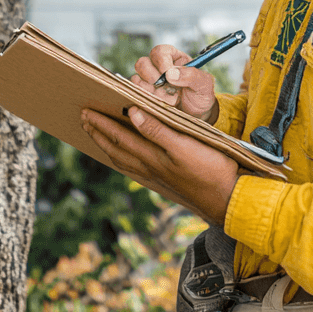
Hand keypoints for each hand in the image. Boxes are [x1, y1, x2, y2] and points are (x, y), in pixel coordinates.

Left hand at [81, 107, 238, 227]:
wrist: (228, 200)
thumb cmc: (211, 169)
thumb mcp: (184, 144)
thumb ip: (157, 129)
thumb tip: (131, 113)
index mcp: (152, 157)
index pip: (119, 137)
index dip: (102, 124)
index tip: (86, 111)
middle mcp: (149, 169)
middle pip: (116, 149)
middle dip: (98, 133)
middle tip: (84, 120)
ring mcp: (157, 177)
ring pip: (123, 160)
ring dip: (108, 146)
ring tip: (97, 135)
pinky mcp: (166, 182)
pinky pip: (135, 169)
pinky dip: (123, 159)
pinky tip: (125, 157)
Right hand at [130, 44, 217, 121]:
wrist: (198, 116)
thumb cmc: (201, 96)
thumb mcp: (204, 84)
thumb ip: (192, 75)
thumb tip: (171, 74)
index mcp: (174, 59)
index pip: (160, 52)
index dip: (161, 62)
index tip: (167, 74)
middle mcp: (159, 68)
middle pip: (143, 63)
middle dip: (153, 78)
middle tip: (166, 88)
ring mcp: (150, 82)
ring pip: (136, 79)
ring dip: (149, 91)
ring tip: (165, 99)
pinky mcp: (145, 95)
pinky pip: (136, 93)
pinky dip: (145, 99)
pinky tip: (158, 104)